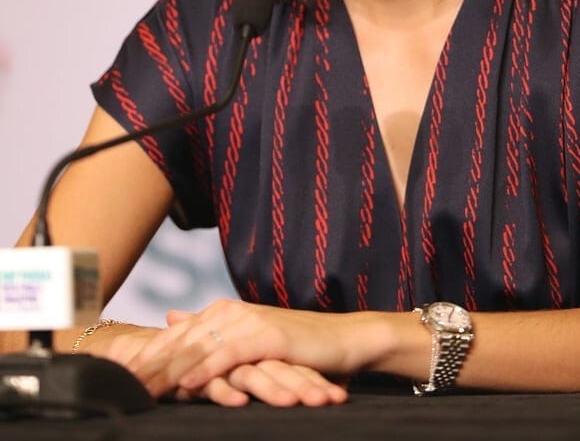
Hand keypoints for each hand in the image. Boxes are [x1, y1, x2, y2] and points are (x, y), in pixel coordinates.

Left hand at [125, 300, 360, 404]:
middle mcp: (229, 313)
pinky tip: (187, 384)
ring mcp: (248, 322)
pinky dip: (207, 368)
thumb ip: (208, 329)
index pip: (174, 339)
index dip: (144, 357)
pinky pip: (230, 354)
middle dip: (146, 365)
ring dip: (167, 370)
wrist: (341, 340)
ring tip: (140, 390)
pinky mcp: (268, 336)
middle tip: (116, 386)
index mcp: (221, 314)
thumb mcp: (247, 338)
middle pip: (178, 343)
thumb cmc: (295, 348)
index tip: (113, 376)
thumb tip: (172, 317)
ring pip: (198, 349)